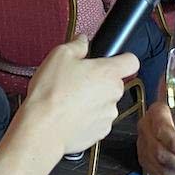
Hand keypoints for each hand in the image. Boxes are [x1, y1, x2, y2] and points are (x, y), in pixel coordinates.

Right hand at [21, 40, 140, 157]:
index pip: (131, 61)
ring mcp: (108, 115)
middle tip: (77, 81)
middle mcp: (113, 95)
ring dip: (92, 100)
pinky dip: (87, 117)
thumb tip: (82, 41)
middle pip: (114, 83)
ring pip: (105, 103)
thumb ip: (77, 45)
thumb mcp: (59, 56)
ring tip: (69, 100)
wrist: (43, 128)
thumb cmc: (51, 94)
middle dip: (99, 81)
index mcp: (108, 73)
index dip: (122, 59)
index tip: (112, 60)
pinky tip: (70, 114)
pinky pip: (97, 120)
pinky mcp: (100, 132)